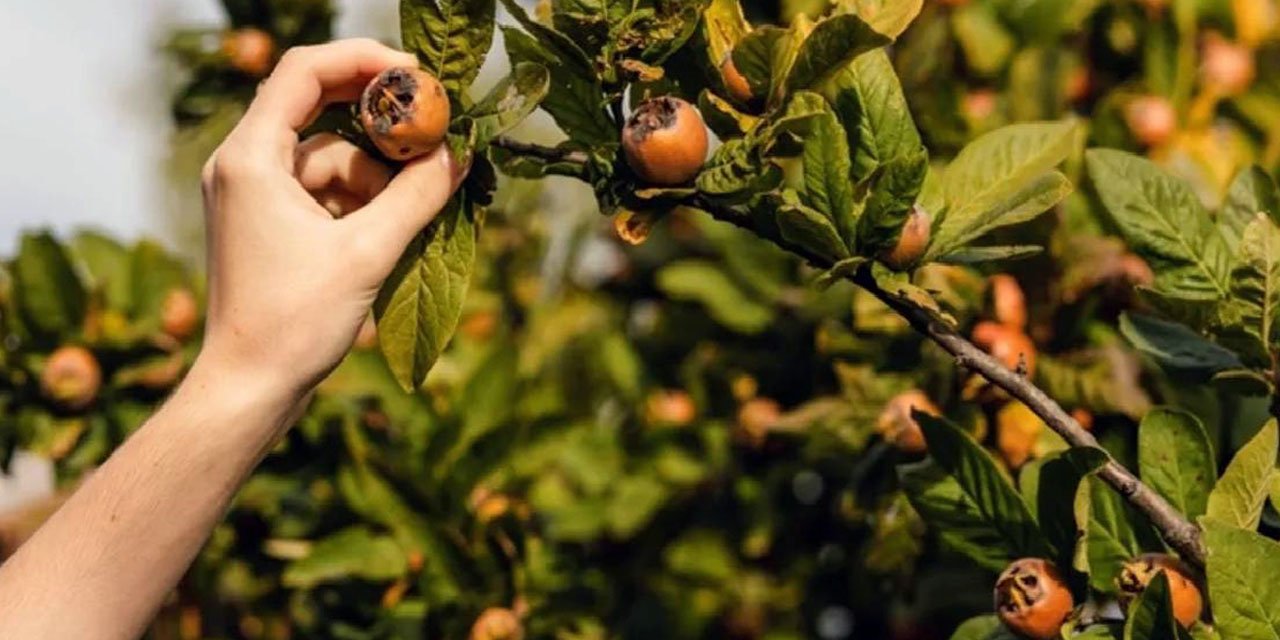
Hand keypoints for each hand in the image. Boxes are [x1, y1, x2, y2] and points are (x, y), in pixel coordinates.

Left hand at [199, 39, 465, 398]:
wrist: (249, 389)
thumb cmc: (293, 323)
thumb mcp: (367, 253)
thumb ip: (416, 195)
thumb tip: (458, 153)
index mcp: (251, 158)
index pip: (304, 72)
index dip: (364, 62)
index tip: (419, 76)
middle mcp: (244, 165)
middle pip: (321, 111)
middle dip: (381, 123)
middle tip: (436, 133)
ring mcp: (255, 195)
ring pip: (332, 157)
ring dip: (379, 177)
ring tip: (420, 208)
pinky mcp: (270, 223)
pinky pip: (326, 190)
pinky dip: (364, 202)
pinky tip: (396, 229)